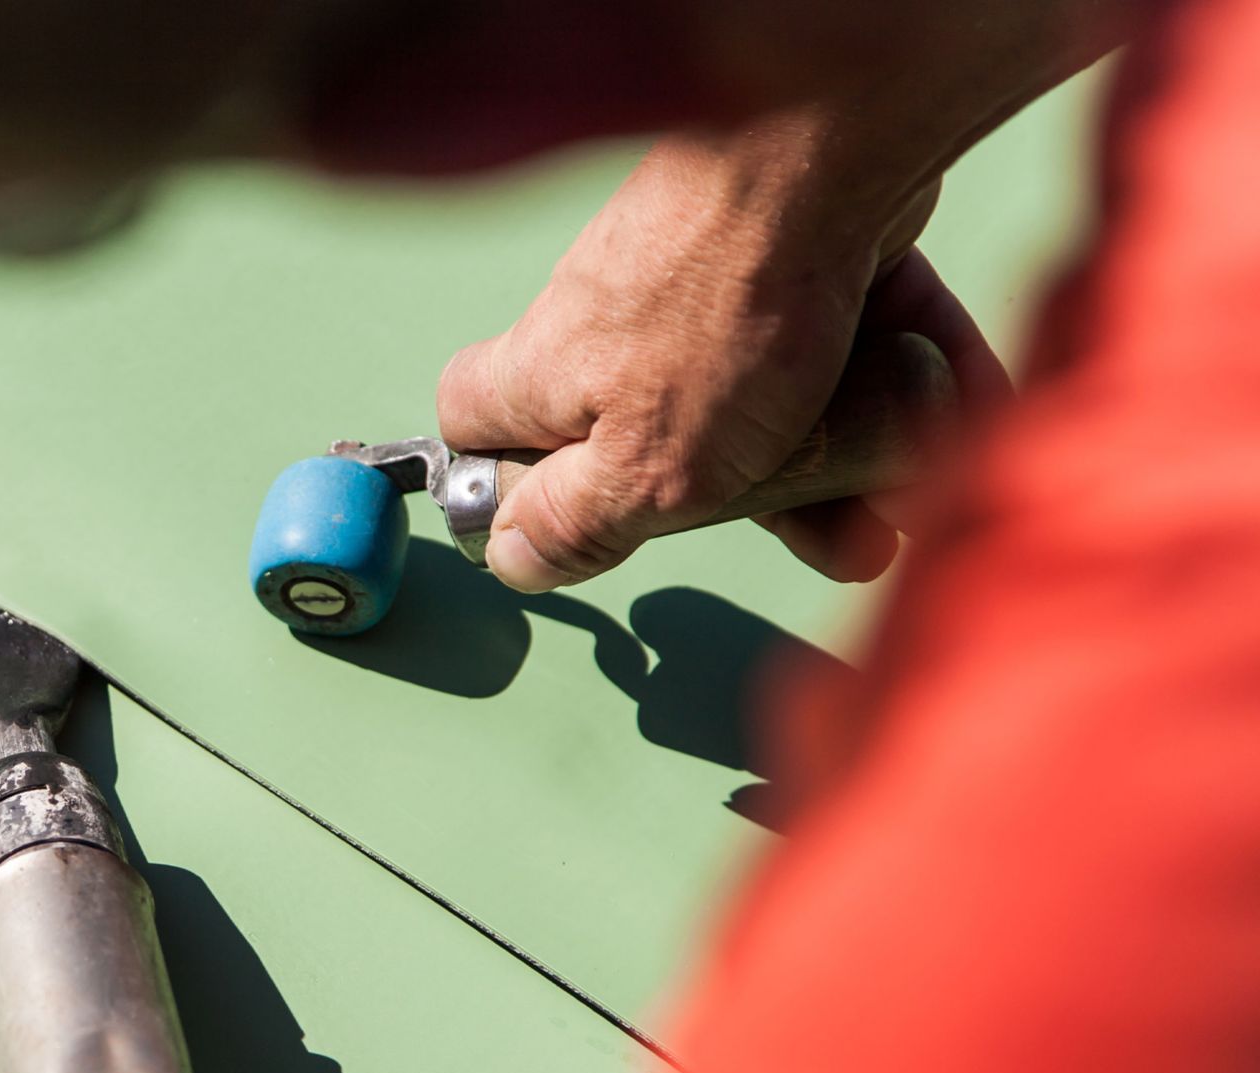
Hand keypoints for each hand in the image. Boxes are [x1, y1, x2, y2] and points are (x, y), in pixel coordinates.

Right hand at [437, 111, 1012, 590]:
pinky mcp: (795, 254)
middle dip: (744, 499)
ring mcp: (705, 287)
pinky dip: (896, 380)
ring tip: (900, 503)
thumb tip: (515, 561)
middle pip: (650, 431)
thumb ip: (578, 523)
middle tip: (818, 529)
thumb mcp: (643, 468)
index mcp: (549, 376)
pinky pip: (840, 335)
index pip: (476, 424)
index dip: (511, 480)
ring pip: (762, 394)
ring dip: (838, 458)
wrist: (826, 154)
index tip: (576, 520)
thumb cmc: (724, 312)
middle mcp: (613, 325)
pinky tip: (954, 415)